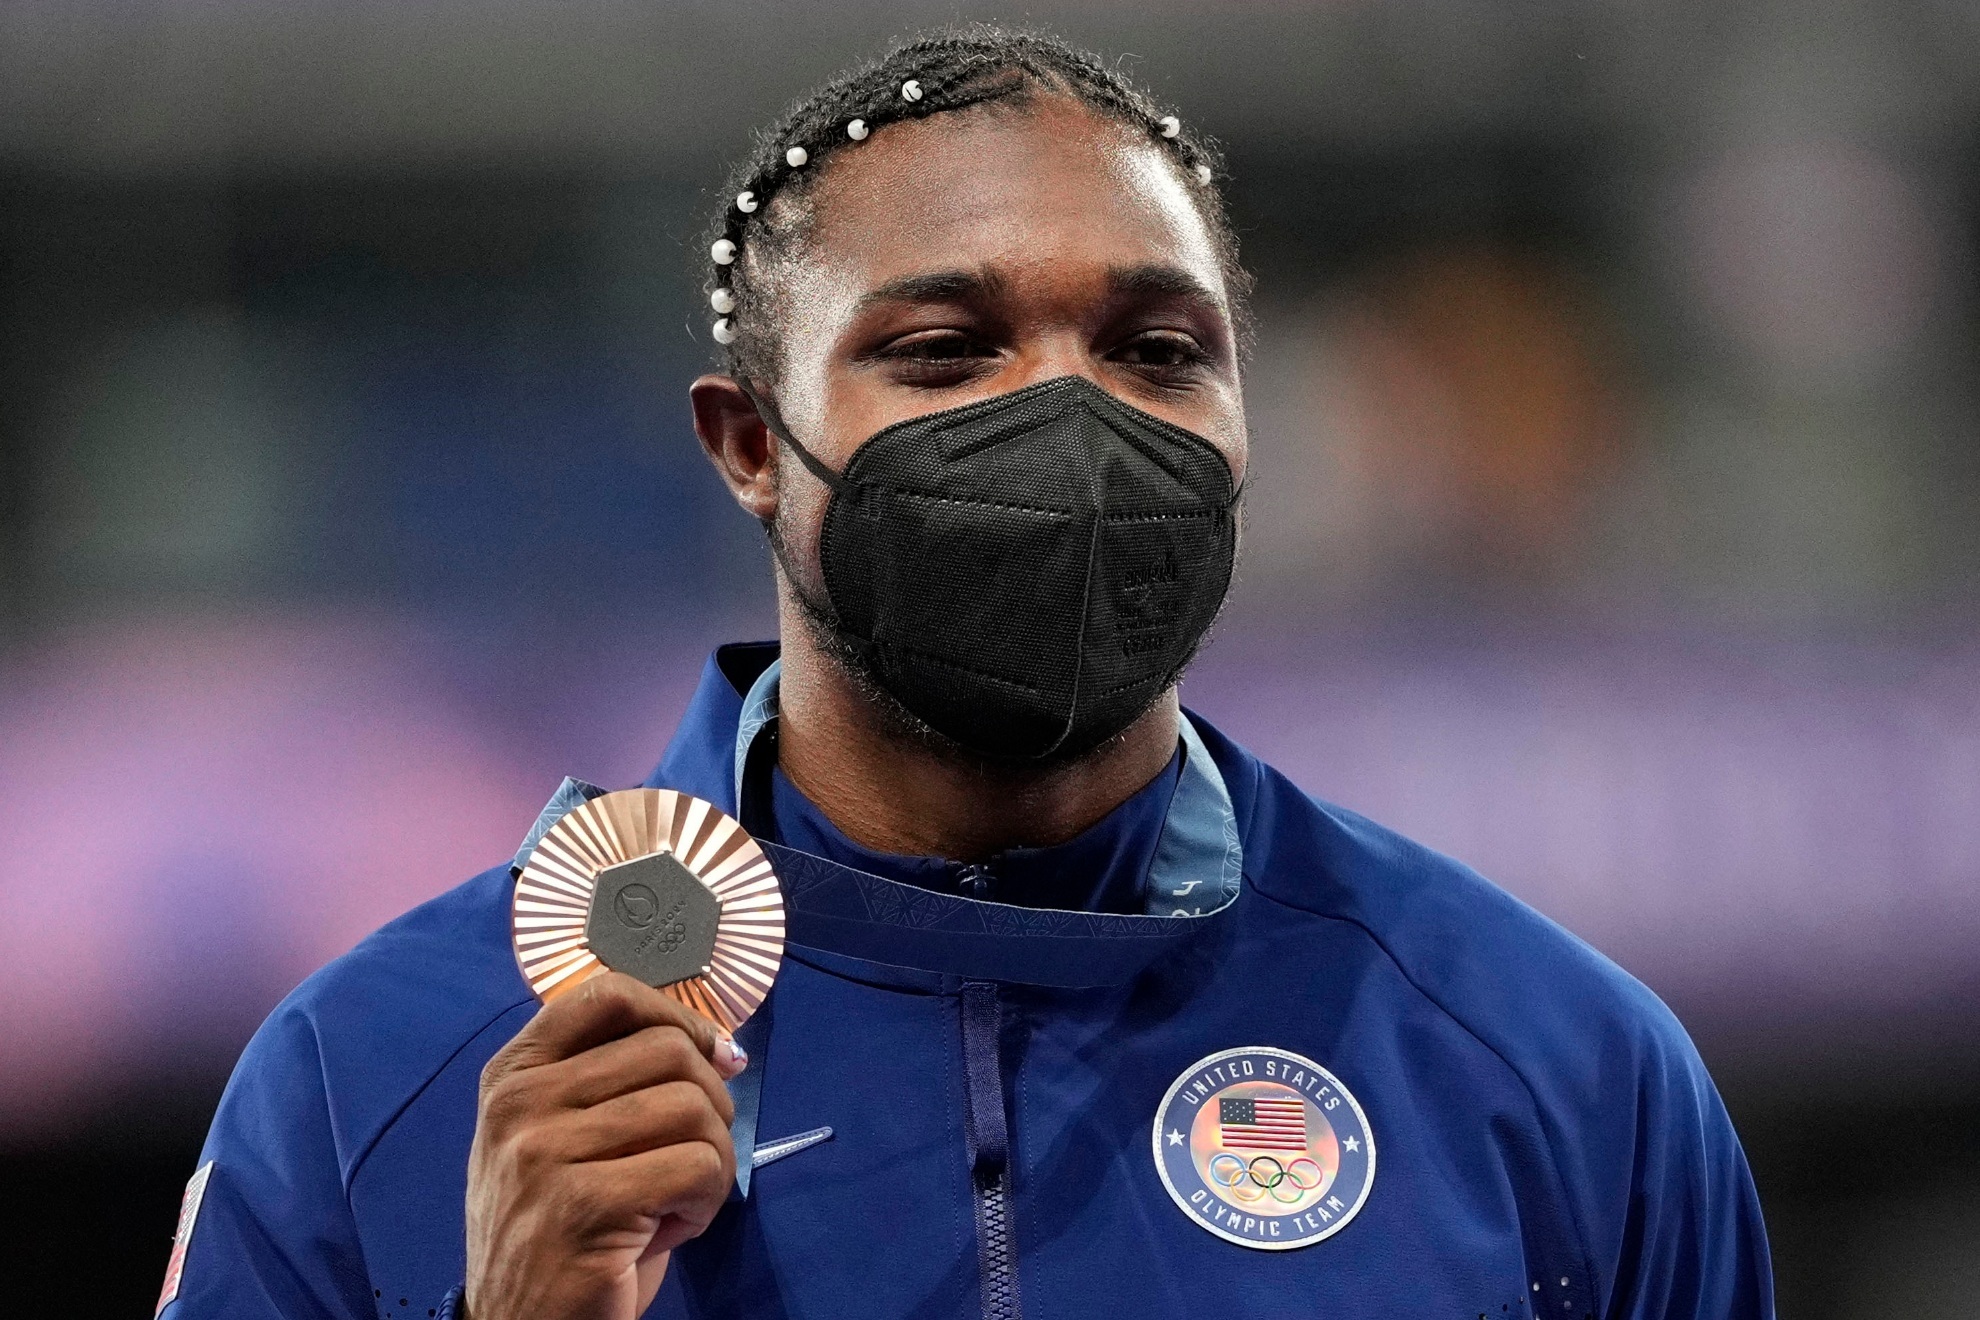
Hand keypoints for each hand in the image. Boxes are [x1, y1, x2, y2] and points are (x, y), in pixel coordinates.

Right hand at [465, 973, 746, 1319]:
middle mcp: (519, 1103)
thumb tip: (722, 1047)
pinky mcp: (583, 1205)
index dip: (678, 1015)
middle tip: (697, 1154)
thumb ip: (617, 1080)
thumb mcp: (565, 1137)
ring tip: (680, 1199)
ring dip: (713, 1158)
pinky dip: (708, 1199)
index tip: (715, 1054)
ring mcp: (544, 1153)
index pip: (607, 994)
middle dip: (711, 1101)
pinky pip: (698, 1166)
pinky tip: (674, 1227)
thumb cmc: (560, 1230)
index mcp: (513, 1074)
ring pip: (691, 1106)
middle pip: (667, 1050)